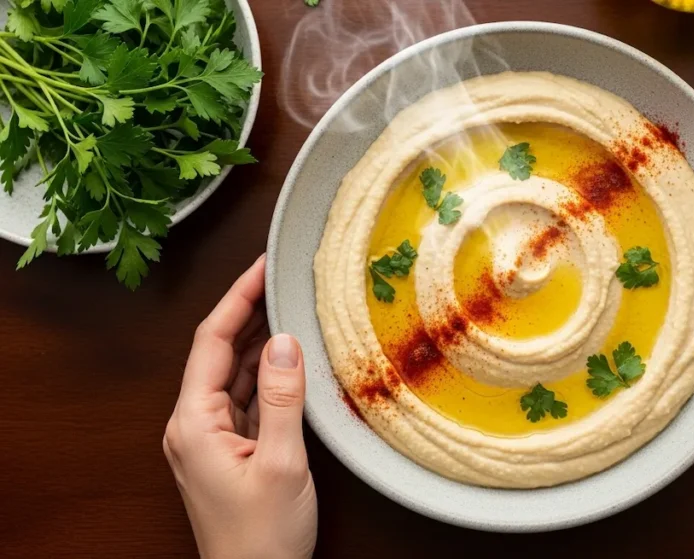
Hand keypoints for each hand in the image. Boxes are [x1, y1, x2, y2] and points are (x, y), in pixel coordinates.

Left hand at [163, 255, 316, 558]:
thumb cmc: (261, 538)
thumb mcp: (281, 463)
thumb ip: (283, 399)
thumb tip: (286, 343)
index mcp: (193, 423)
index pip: (212, 342)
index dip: (237, 298)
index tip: (261, 266)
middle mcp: (193, 425)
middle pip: (220, 353)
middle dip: (249, 312)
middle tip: (280, 277)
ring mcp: (209, 439)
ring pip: (234, 375)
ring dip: (261, 343)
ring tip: (289, 307)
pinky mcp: (228, 451)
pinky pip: (245, 400)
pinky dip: (267, 376)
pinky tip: (289, 360)